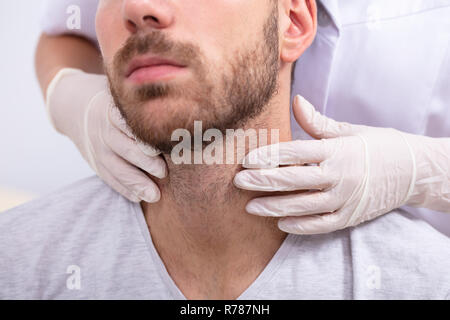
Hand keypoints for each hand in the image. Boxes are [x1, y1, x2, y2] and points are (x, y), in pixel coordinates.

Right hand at [46, 68, 166, 202]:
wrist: (72, 106)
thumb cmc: (113, 100)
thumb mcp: (122, 92)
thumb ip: (143, 101)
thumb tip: (179, 107)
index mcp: (112, 109)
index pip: (126, 122)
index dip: (141, 136)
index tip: (159, 146)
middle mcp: (102, 129)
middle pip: (123, 147)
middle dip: (143, 161)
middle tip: (163, 172)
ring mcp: (96, 147)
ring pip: (115, 167)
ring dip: (135, 182)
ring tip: (154, 195)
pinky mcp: (94, 161)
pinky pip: (107, 177)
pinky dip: (122, 188)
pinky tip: (138, 197)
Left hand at [234, 95, 418, 233]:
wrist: (414, 170)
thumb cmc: (377, 145)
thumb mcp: (350, 130)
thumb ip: (318, 122)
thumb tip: (296, 100)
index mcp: (337, 150)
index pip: (296, 153)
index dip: (269, 156)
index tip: (246, 159)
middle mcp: (340, 175)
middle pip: (294, 179)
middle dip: (263, 181)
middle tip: (238, 182)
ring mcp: (345, 199)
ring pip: (303, 205)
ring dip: (275, 206)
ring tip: (250, 207)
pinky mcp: (350, 217)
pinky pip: (321, 225)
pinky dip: (300, 226)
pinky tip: (280, 223)